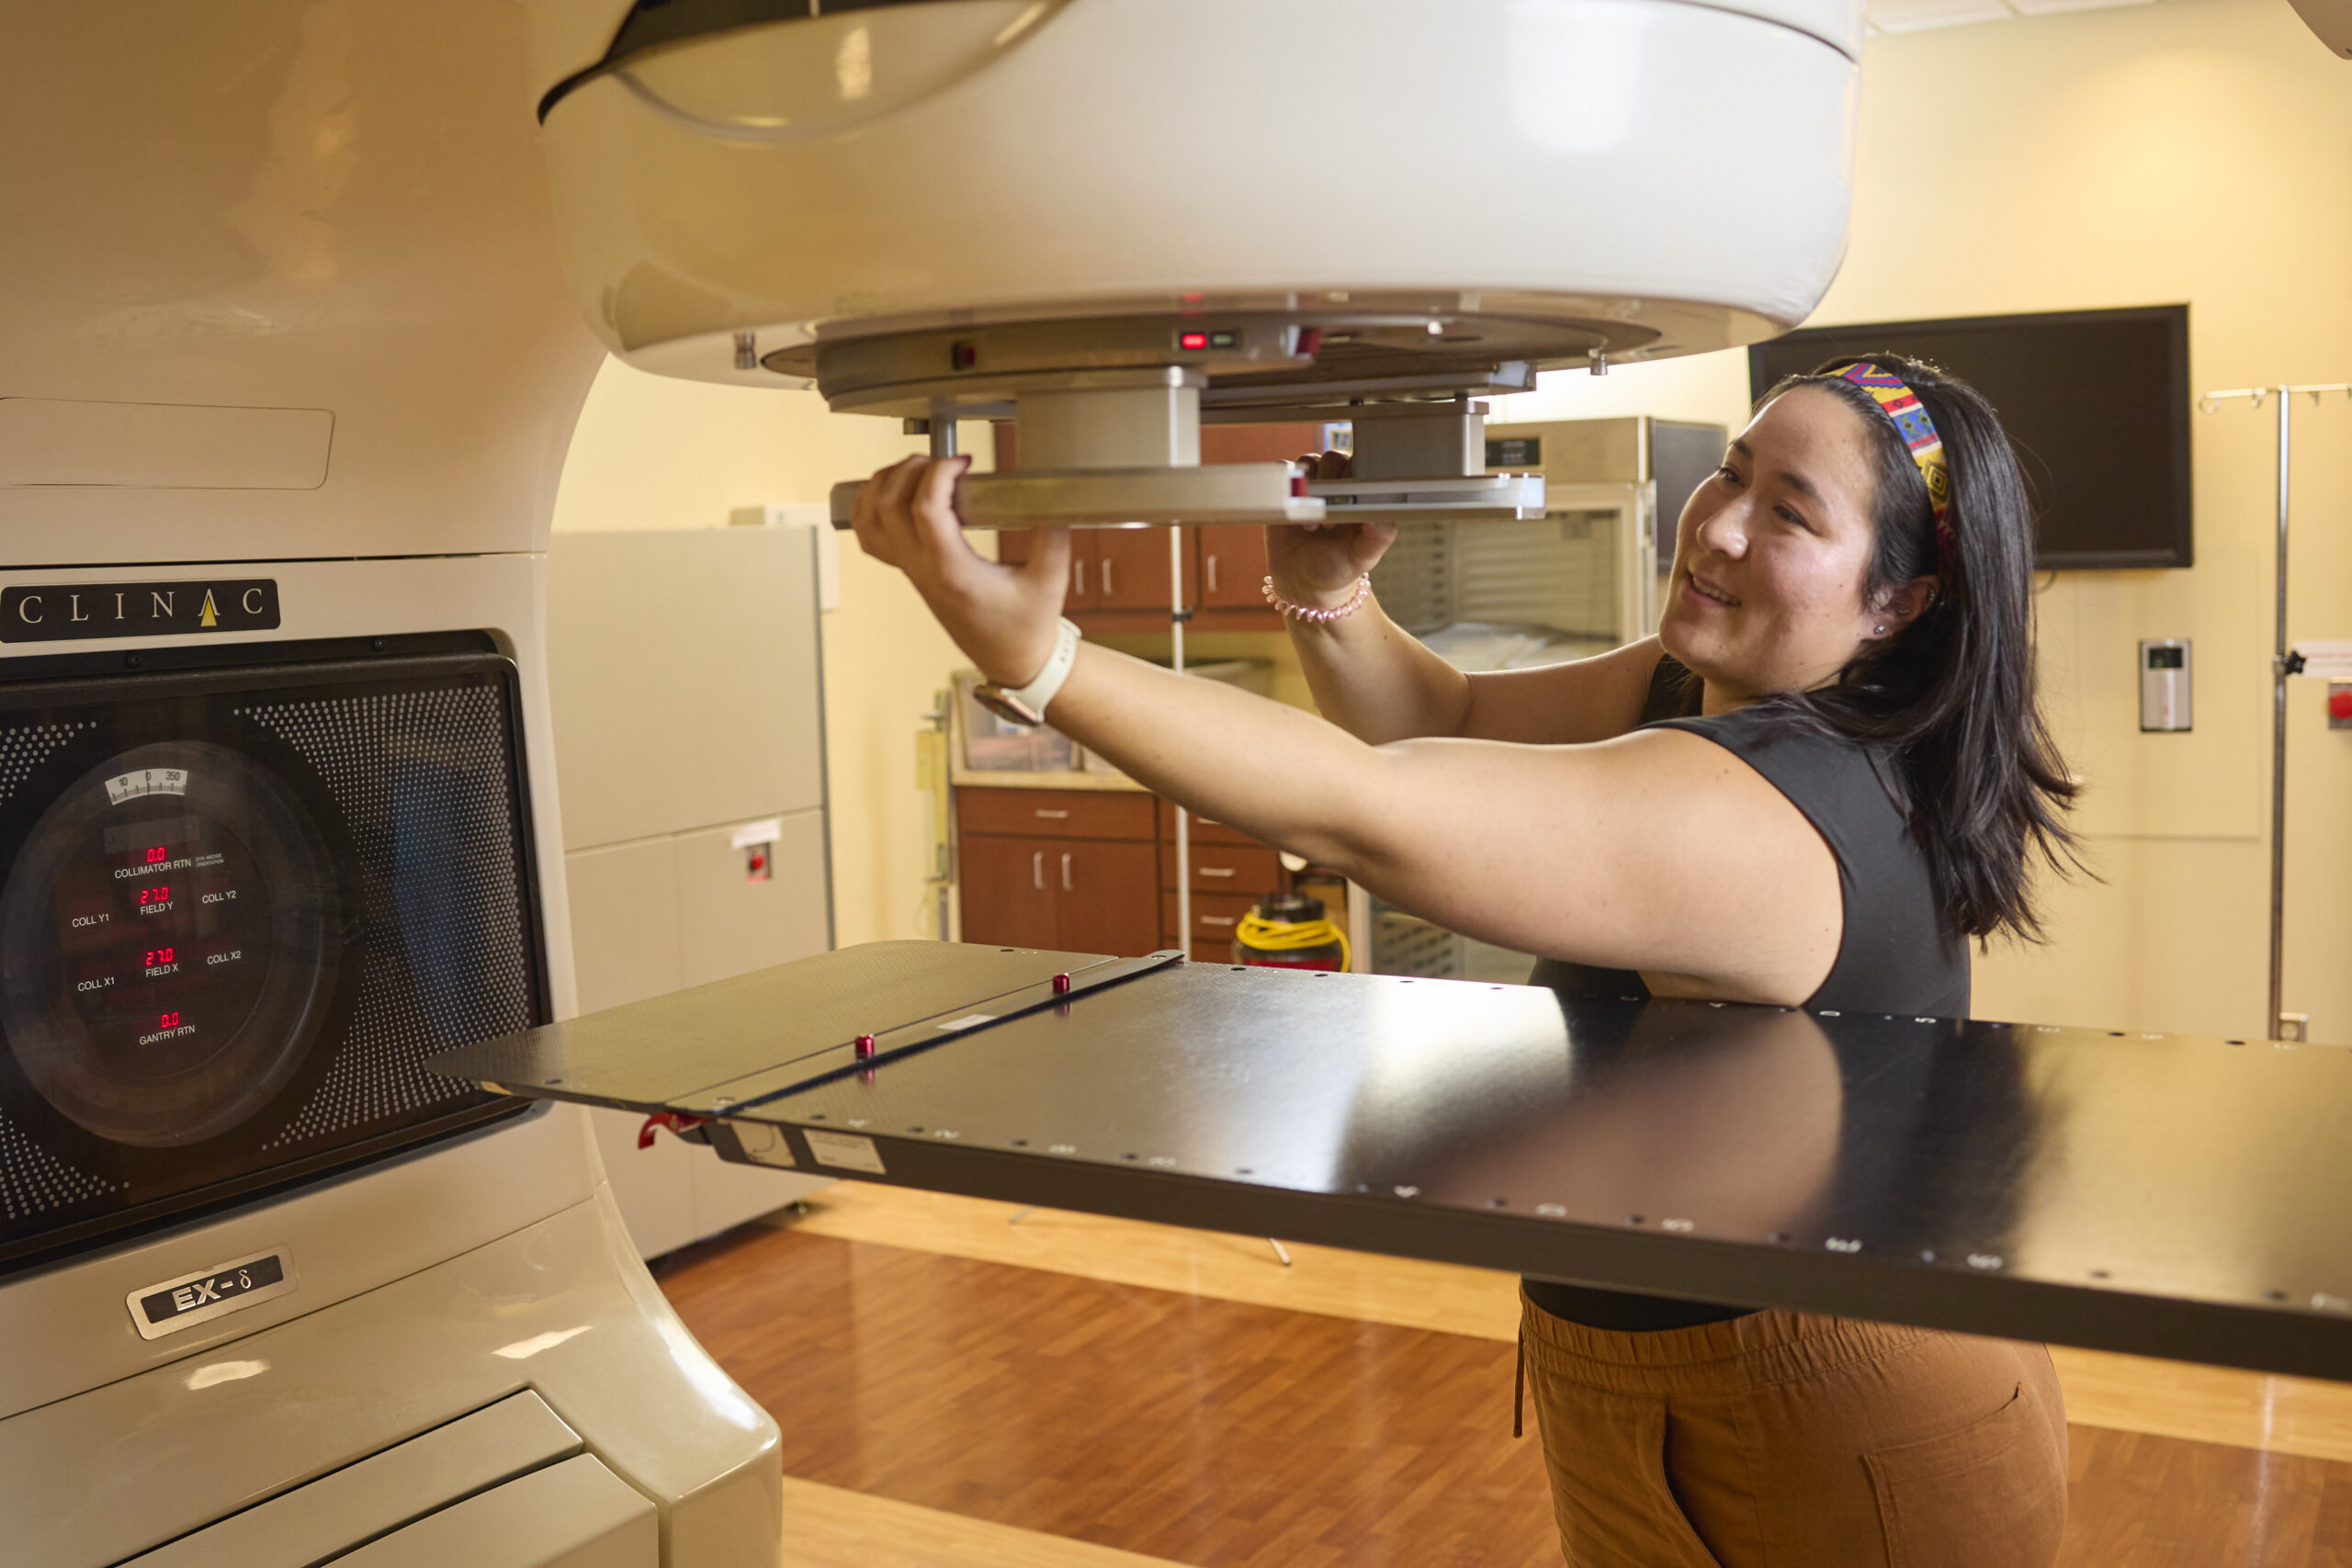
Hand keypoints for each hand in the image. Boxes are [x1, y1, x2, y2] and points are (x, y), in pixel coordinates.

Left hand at [848, 455, 1073, 685]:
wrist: (1011, 657)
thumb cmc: (1027, 624)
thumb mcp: (1051, 580)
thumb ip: (1053, 535)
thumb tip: (1053, 494)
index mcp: (954, 571)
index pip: (926, 510)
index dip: (939, 474)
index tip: (964, 462)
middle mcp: (923, 569)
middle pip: (888, 506)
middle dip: (910, 470)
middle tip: (942, 462)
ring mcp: (910, 571)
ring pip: (869, 519)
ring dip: (885, 484)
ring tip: (917, 470)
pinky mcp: (909, 572)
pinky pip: (869, 537)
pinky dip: (870, 508)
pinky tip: (893, 493)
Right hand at [1266, 450, 1395, 608]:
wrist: (1302, 582)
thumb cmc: (1338, 568)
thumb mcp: (1361, 558)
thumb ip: (1378, 538)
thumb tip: (1380, 518)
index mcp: (1360, 495)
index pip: (1361, 467)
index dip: (1353, 479)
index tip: (1348, 504)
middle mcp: (1337, 486)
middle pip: (1333, 458)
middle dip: (1329, 485)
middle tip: (1328, 522)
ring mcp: (1311, 487)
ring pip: (1309, 462)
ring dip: (1308, 489)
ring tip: (1311, 524)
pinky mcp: (1287, 492)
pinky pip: (1283, 471)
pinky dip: (1286, 487)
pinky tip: (1292, 514)